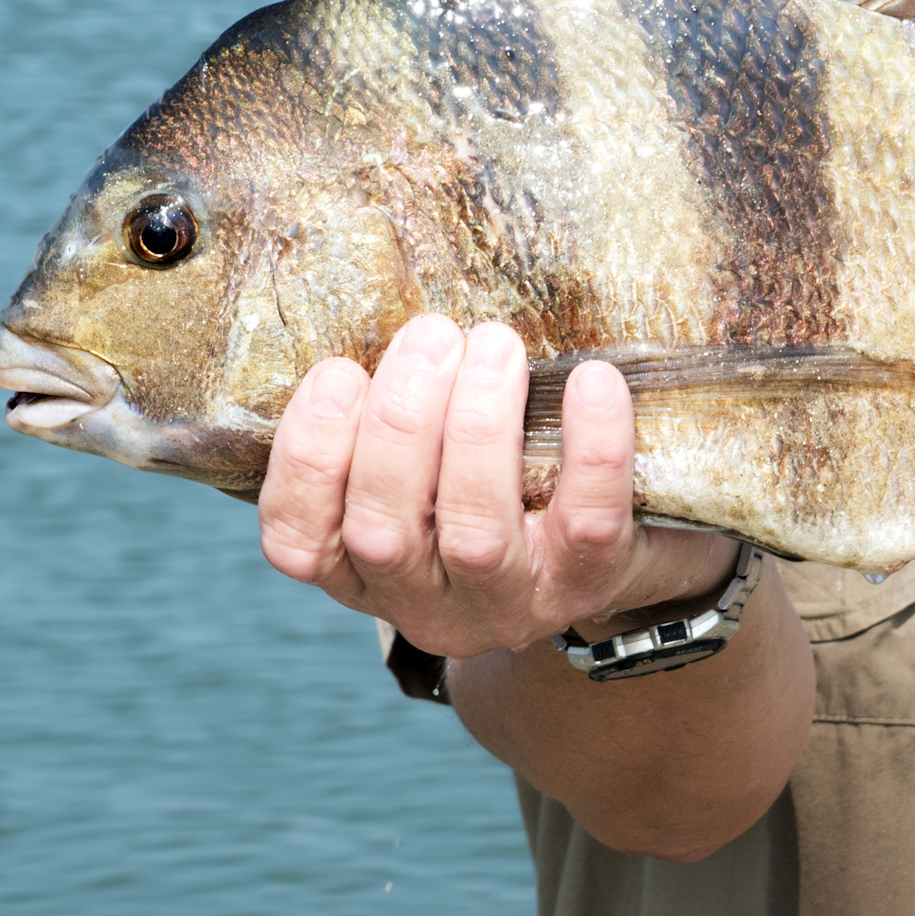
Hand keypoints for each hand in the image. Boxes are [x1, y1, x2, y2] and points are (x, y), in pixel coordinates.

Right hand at [255, 314, 735, 659]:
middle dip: (400, 421)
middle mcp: (422, 604)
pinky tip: (593, 381)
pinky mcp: (587, 587)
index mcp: (360, 572)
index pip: (298, 540)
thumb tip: (371, 310)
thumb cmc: (496, 486)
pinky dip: (590, 449)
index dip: (308, 457)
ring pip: (475, 532)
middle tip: (431, 334)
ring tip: (495, 344)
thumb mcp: (423, 470)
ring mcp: (506, 605)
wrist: (616, 555)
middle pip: (383, 530)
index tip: (337, 371)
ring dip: (478, 425)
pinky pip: (587, 524)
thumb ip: (387, 414)